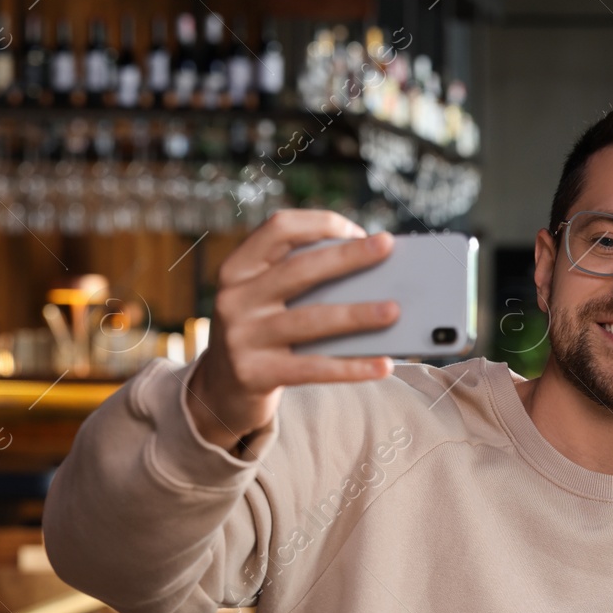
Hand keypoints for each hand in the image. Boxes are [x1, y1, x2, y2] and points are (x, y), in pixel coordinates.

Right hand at [187, 210, 402, 449]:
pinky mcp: (256, 373)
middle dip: (348, 256)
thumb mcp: (262, 298)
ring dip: (358, 314)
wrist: (219, 388)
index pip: (278, 229)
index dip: (320, 223)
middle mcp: (236, 298)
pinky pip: (314, 369)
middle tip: (386, 247)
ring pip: (312, 320)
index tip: (358, 230)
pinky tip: (383, 365)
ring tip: (394, 310)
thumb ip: (299, 281)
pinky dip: (353, 367)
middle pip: (300, 270)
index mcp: (238, 269)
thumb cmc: (259, 333)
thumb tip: (369, 275)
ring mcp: (243, 337)